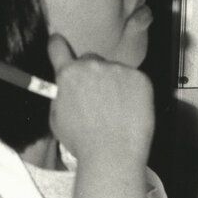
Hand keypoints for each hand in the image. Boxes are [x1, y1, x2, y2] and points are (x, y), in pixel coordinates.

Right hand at [47, 33, 154, 167]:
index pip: (57, 47)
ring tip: (115, 111)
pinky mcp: (140, 77)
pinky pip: (134, 79)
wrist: (112, 154)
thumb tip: (64, 86)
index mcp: (68, 74)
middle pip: (90, 59)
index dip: (57, 46)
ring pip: (114, 70)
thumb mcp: (58, 118)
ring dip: (114, 83)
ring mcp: (118, 69)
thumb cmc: (83, 142)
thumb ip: (61, 95)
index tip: (58, 43)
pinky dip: (133, 90)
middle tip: (97, 97)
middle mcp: (92, 65)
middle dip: (91, 73)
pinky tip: (129, 110)